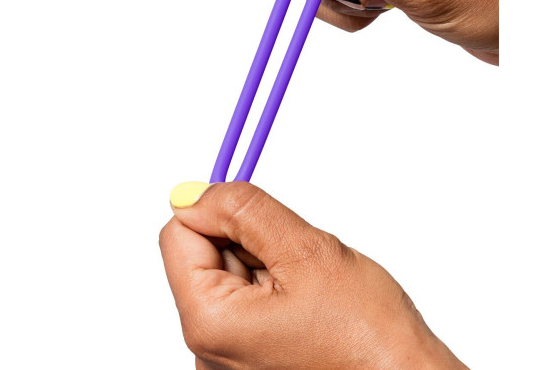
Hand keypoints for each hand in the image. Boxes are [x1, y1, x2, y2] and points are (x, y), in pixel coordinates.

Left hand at [160, 182, 466, 368]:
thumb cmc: (368, 336)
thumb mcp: (305, 250)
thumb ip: (244, 211)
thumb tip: (193, 193)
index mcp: (209, 323)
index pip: (178, 235)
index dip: (218, 212)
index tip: (257, 214)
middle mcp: (206, 349)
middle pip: (203, 255)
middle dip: (249, 243)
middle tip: (295, 261)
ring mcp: (226, 358)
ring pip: (229, 275)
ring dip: (265, 265)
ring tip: (307, 287)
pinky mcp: (246, 358)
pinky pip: (243, 301)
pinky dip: (272, 288)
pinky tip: (305, 305)